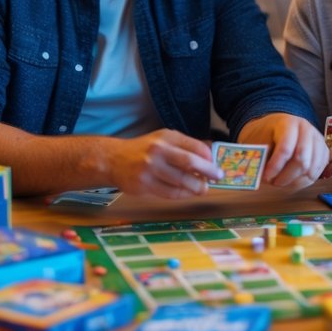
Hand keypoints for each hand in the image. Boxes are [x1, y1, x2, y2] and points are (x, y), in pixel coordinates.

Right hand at [106, 129, 221, 198]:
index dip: (209, 157)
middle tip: (218, 177)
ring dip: (196, 187)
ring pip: (181, 181)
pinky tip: (188, 193)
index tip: (216, 165)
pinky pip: (170, 193)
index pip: (195, 146)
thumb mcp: (163, 140)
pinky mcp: (144, 185)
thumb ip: (184, 147)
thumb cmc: (144, 150)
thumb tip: (209, 158)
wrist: (113, 160)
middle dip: (208, 171)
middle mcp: (158, 150)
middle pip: (190, 162)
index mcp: (166, 136)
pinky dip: (183, 194)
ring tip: (203, 188)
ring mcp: (150, 168)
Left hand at [238, 113, 327, 190]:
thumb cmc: (264, 135)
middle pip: (302, 160)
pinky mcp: (324, 152)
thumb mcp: (257, 141)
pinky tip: (291, 181)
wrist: (275, 127)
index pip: (286, 148)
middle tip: (273, 183)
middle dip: (286, 177)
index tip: (265, 178)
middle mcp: (307, 129)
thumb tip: (258, 177)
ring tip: (280, 182)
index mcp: (288, 123)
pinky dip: (303, 182)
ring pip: (311, 169)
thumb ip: (259, 157)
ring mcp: (318, 140)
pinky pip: (317, 173)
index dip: (275, 167)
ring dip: (294, 182)